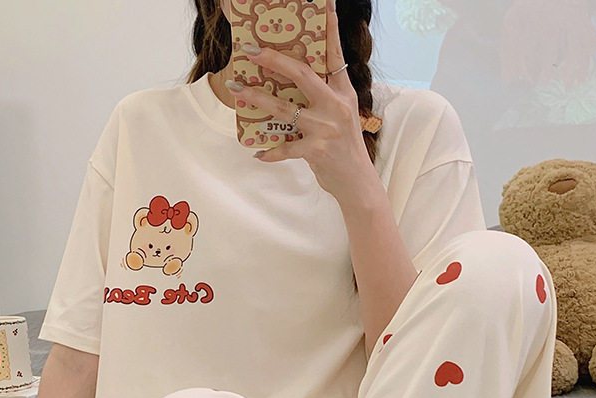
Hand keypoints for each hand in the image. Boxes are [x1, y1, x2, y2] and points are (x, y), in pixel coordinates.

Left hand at [228, 0, 374, 198]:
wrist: (357, 183)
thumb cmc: (345, 148)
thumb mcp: (342, 117)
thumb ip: (324, 98)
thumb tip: (293, 84)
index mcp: (343, 93)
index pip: (335, 55)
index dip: (329, 29)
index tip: (324, 4)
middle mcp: (336, 106)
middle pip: (301, 74)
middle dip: (274, 60)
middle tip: (252, 50)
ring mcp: (326, 128)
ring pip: (284, 108)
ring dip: (257, 99)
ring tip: (238, 91)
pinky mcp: (317, 150)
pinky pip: (286, 147)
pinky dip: (271, 152)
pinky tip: (259, 153)